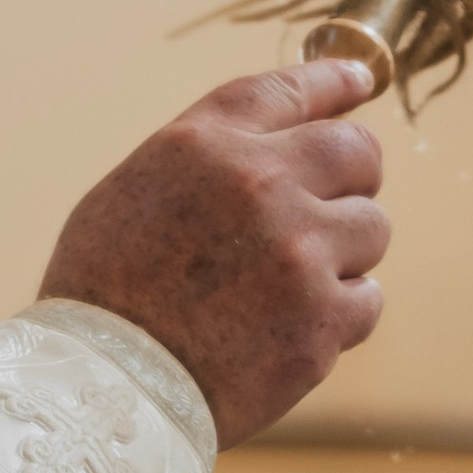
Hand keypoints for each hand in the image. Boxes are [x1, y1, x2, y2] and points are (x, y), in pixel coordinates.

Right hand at [39, 61, 388, 447]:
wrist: (100, 390)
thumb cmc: (101, 299)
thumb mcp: (133, 194)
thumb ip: (208, 161)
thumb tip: (269, 149)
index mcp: (205, 146)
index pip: (290, 91)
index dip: (334, 82)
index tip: (360, 82)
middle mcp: (261, 185)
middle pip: (357, 151)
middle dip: (355, 177)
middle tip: (329, 211)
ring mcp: (298, 252)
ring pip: (372, 228)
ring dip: (343, 255)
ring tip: (287, 289)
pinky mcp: (320, 321)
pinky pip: (367, 301)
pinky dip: (340, 316)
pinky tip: (289, 331)